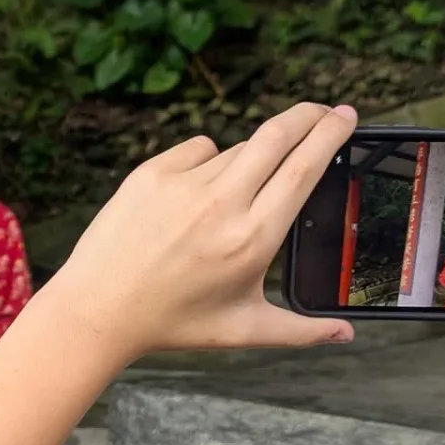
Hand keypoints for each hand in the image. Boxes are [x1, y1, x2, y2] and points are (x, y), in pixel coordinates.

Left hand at [44, 102, 357, 359]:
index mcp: (253, 238)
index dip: (330, 134)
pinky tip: (194, 196)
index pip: (304, 168)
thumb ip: (301, 330)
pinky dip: (207, 161)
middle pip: (278, 136)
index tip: (347, 116)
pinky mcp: (149, 174)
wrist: (97, 311)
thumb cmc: (173, 323)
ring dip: (249, 160)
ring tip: (230, 202)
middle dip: (308, 115)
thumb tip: (347, 333)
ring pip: (235, 150)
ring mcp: (182, 184)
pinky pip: (197, 149)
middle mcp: (221, 204)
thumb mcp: (242, 330)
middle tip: (323, 110)